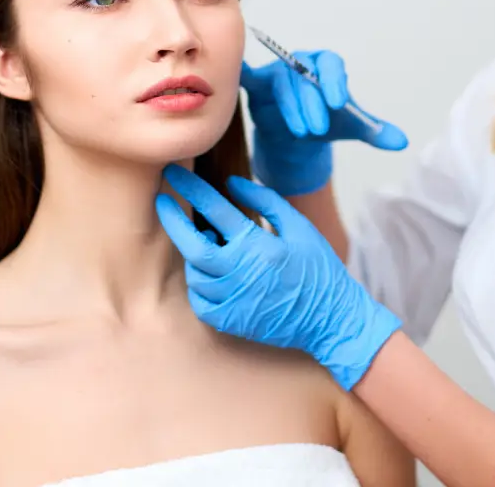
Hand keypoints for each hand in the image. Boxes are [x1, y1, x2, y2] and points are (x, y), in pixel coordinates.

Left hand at [156, 163, 401, 389]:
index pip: (215, 210)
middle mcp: (241, 274)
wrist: (331, 319)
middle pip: (191, 245)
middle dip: (172, 220)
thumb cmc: (318, 268)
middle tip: (162, 201)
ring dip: (196, 255)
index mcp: (258, 246)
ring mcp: (233, 301)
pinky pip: (200, 301)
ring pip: (195, 273)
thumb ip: (265, 201)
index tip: (174, 173)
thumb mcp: (299, 227)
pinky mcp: (230, 321)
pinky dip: (200, 284)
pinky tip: (215, 274)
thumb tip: (230, 183)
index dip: (190, 188)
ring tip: (211, 244)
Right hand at [242, 50, 407, 195]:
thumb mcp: (353, 129)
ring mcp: (277, 72)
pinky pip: (248, 76)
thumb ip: (376, 132)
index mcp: (326, 66)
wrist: (299, 138)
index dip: (333, 81)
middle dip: (313, 102)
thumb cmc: (326, 125)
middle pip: (304, 74)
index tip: (339, 102)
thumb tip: (401, 142)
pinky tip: (238, 74)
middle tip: (319, 128)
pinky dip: (242, 73)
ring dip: (292, 108)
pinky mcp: (257, 85)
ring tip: (302, 132)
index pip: (329, 64)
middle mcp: (300, 63)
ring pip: (283, 84)